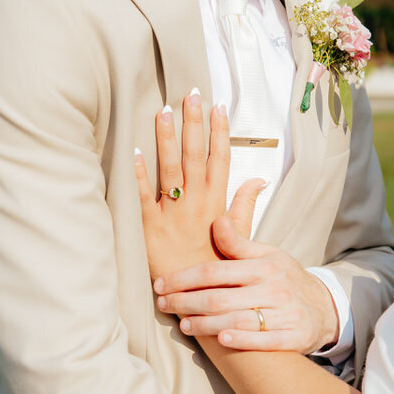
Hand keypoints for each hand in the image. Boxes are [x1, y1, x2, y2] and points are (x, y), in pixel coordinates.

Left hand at [135, 92, 262, 278]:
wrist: (198, 299)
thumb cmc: (217, 266)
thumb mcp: (239, 237)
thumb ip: (244, 206)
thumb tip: (258, 181)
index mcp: (217, 202)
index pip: (220, 158)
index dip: (220, 131)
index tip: (219, 106)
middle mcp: (196, 202)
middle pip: (194, 155)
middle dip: (193, 123)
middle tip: (190, 94)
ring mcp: (172, 212)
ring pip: (170, 168)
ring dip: (167, 138)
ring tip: (164, 110)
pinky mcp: (150, 226)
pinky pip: (144, 196)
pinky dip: (139, 173)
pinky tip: (135, 151)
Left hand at [154, 212, 339, 353]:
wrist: (324, 308)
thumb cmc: (285, 278)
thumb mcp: (266, 255)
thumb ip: (238, 243)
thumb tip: (215, 220)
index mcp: (263, 266)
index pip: (214, 272)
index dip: (183, 278)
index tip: (160, 284)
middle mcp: (273, 289)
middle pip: (219, 298)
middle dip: (185, 302)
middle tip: (162, 305)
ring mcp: (284, 314)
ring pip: (236, 320)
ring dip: (205, 324)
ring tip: (183, 324)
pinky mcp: (294, 337)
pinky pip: (264, 340)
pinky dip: (242, 339)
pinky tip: (221, 340)